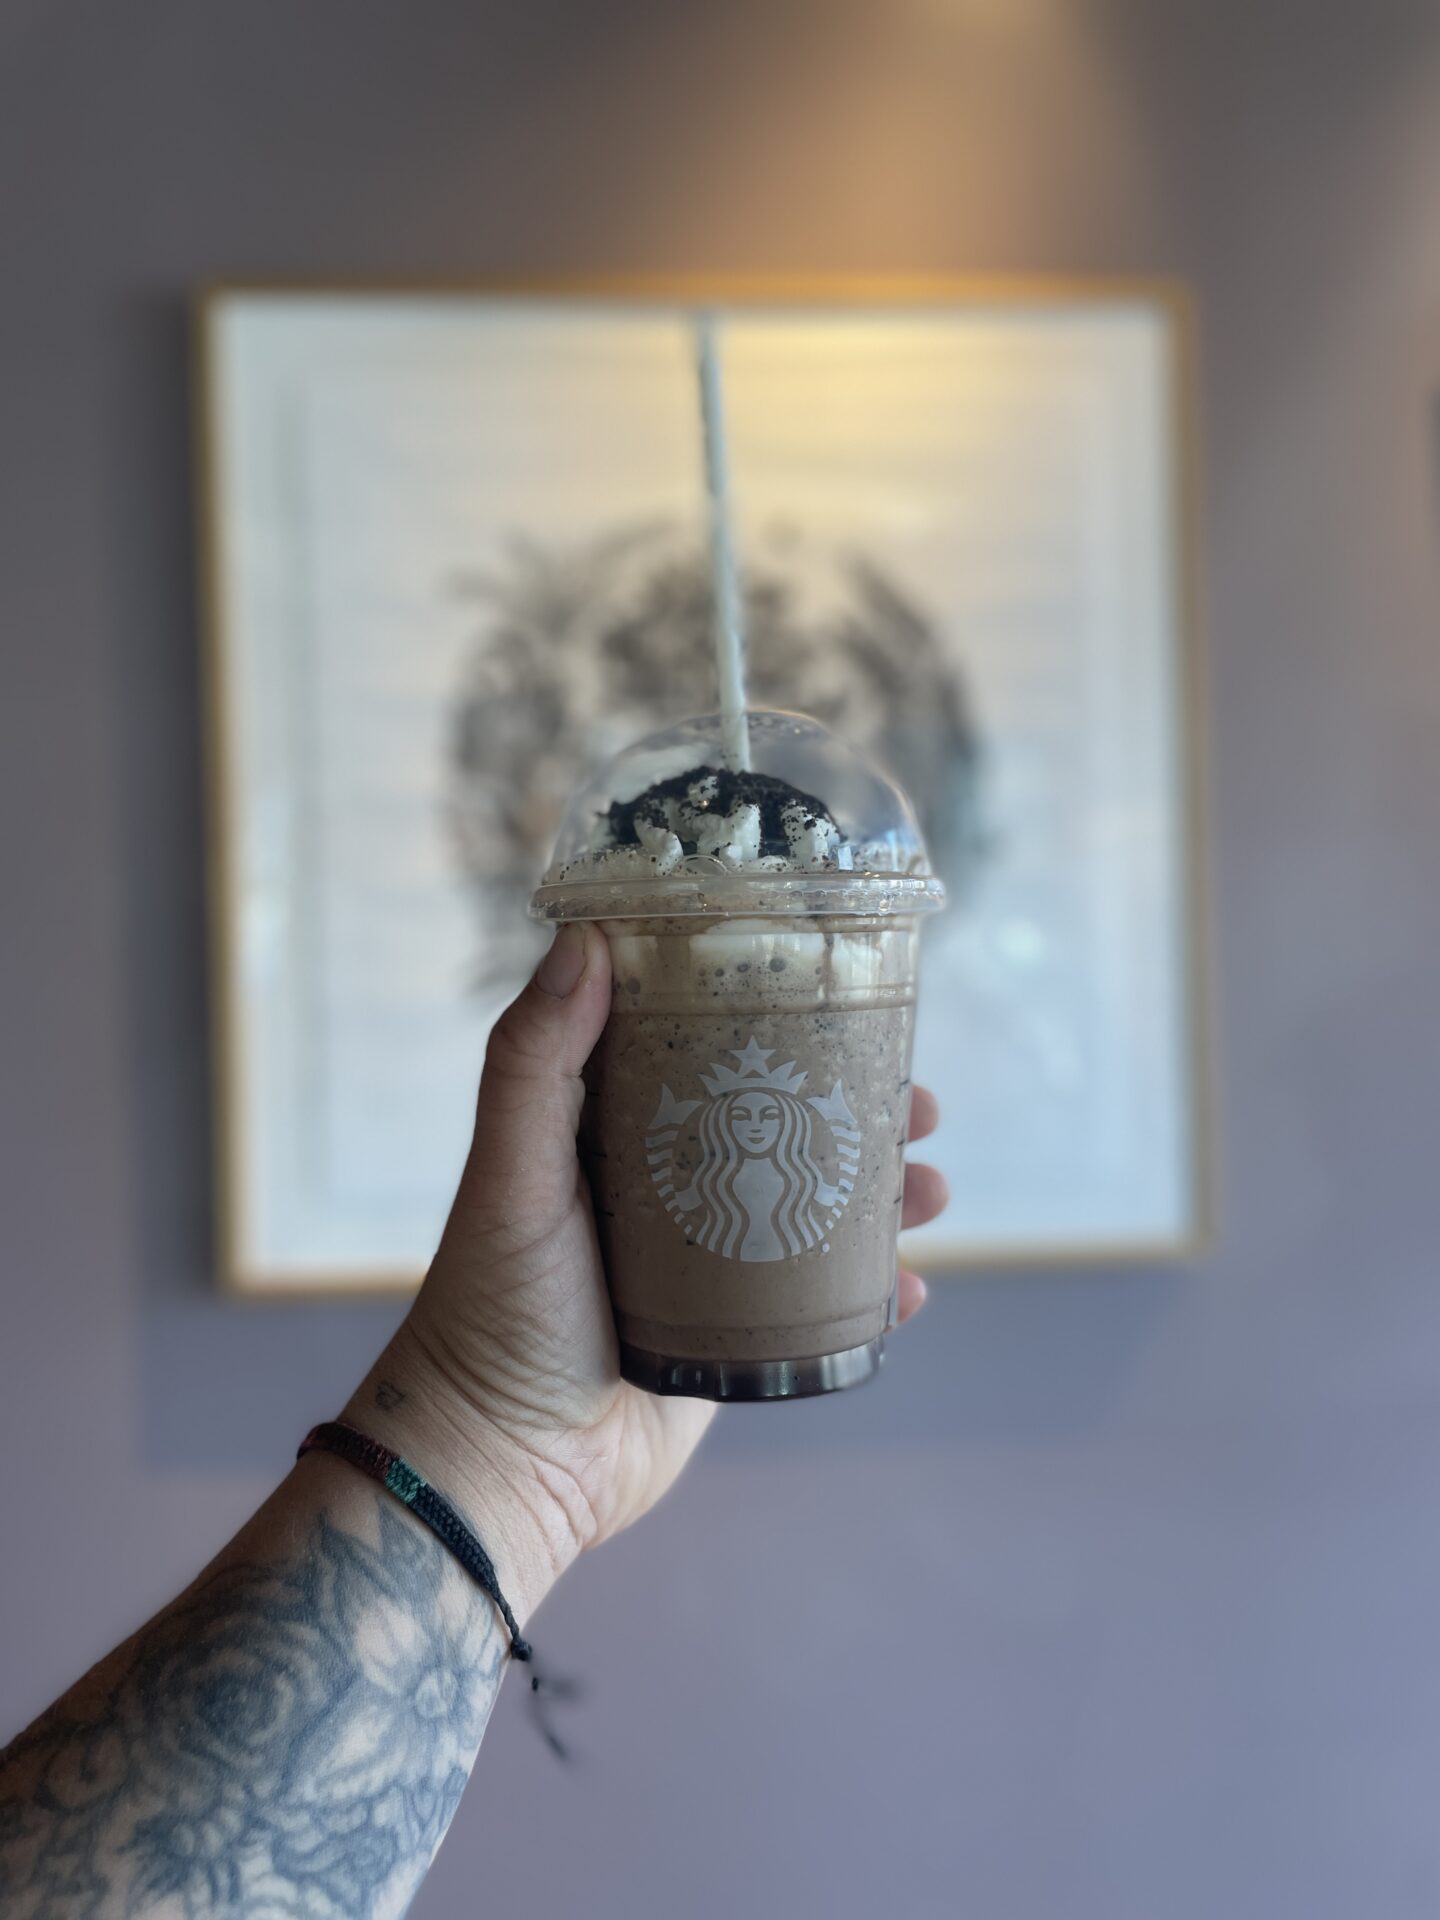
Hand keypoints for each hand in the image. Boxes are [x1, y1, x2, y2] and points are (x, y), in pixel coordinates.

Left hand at [347, 923, 948, 1615]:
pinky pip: (822, 1305)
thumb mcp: (510, 1169)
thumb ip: (535, 1057)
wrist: (506, 1463)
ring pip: (818, 1211)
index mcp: (618, 1134)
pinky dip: (875, 1295)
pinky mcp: (737, 1340)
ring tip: (930, 1194)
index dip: (782, 1024)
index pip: (712, 1054)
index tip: (846, 999)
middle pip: (788, 1128)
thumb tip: (585, 935)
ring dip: (885, 1197)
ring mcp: (712, 1265)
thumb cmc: (494, 1307)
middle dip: (860, 1113)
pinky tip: (908, 1291)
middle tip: (920, 1105)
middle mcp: (673, 1188)